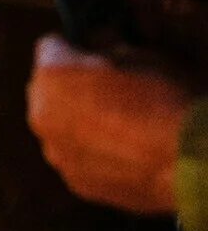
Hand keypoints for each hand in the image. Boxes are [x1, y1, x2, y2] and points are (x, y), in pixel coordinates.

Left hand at [26, 36, 198, 216]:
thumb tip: (104, 51)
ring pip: (59, 128)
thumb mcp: (143, 55)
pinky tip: (127, 153)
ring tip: (122, 125)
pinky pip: (77, 159)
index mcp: (51, 76)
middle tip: (108, 88)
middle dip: (70, 85)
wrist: (190, 164)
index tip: (94, 51)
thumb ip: (110, 49)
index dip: (76, 47)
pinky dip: (93, 154)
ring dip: (79, 122)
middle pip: (47, 89)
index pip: (51, 47)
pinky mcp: (77, 183)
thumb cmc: (168, 102)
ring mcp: (57, 154)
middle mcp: (41, 115)